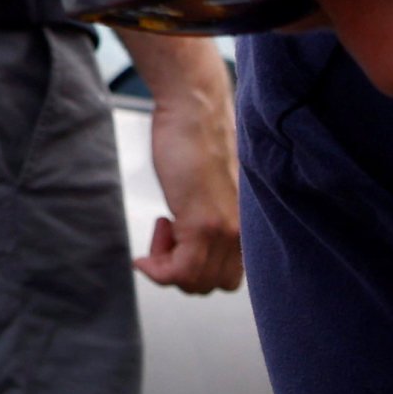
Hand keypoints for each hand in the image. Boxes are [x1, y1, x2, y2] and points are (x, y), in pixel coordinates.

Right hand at [120, 38, 241, 294]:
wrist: (195, 108)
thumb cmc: (197, 140)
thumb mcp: (211, 190)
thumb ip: (213, 219)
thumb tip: (191, 240)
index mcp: (247, 227)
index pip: (229, 277)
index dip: (199, 271)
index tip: (176, 251)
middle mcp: (243, 233)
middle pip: (213, 285)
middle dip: (182, 272)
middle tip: (166, 238)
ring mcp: (225, 230)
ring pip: (196, 283)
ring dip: (168, 268)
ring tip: (162, 229)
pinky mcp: (204, 223)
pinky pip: (181, 272)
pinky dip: (157, 271)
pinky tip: (145, 256)